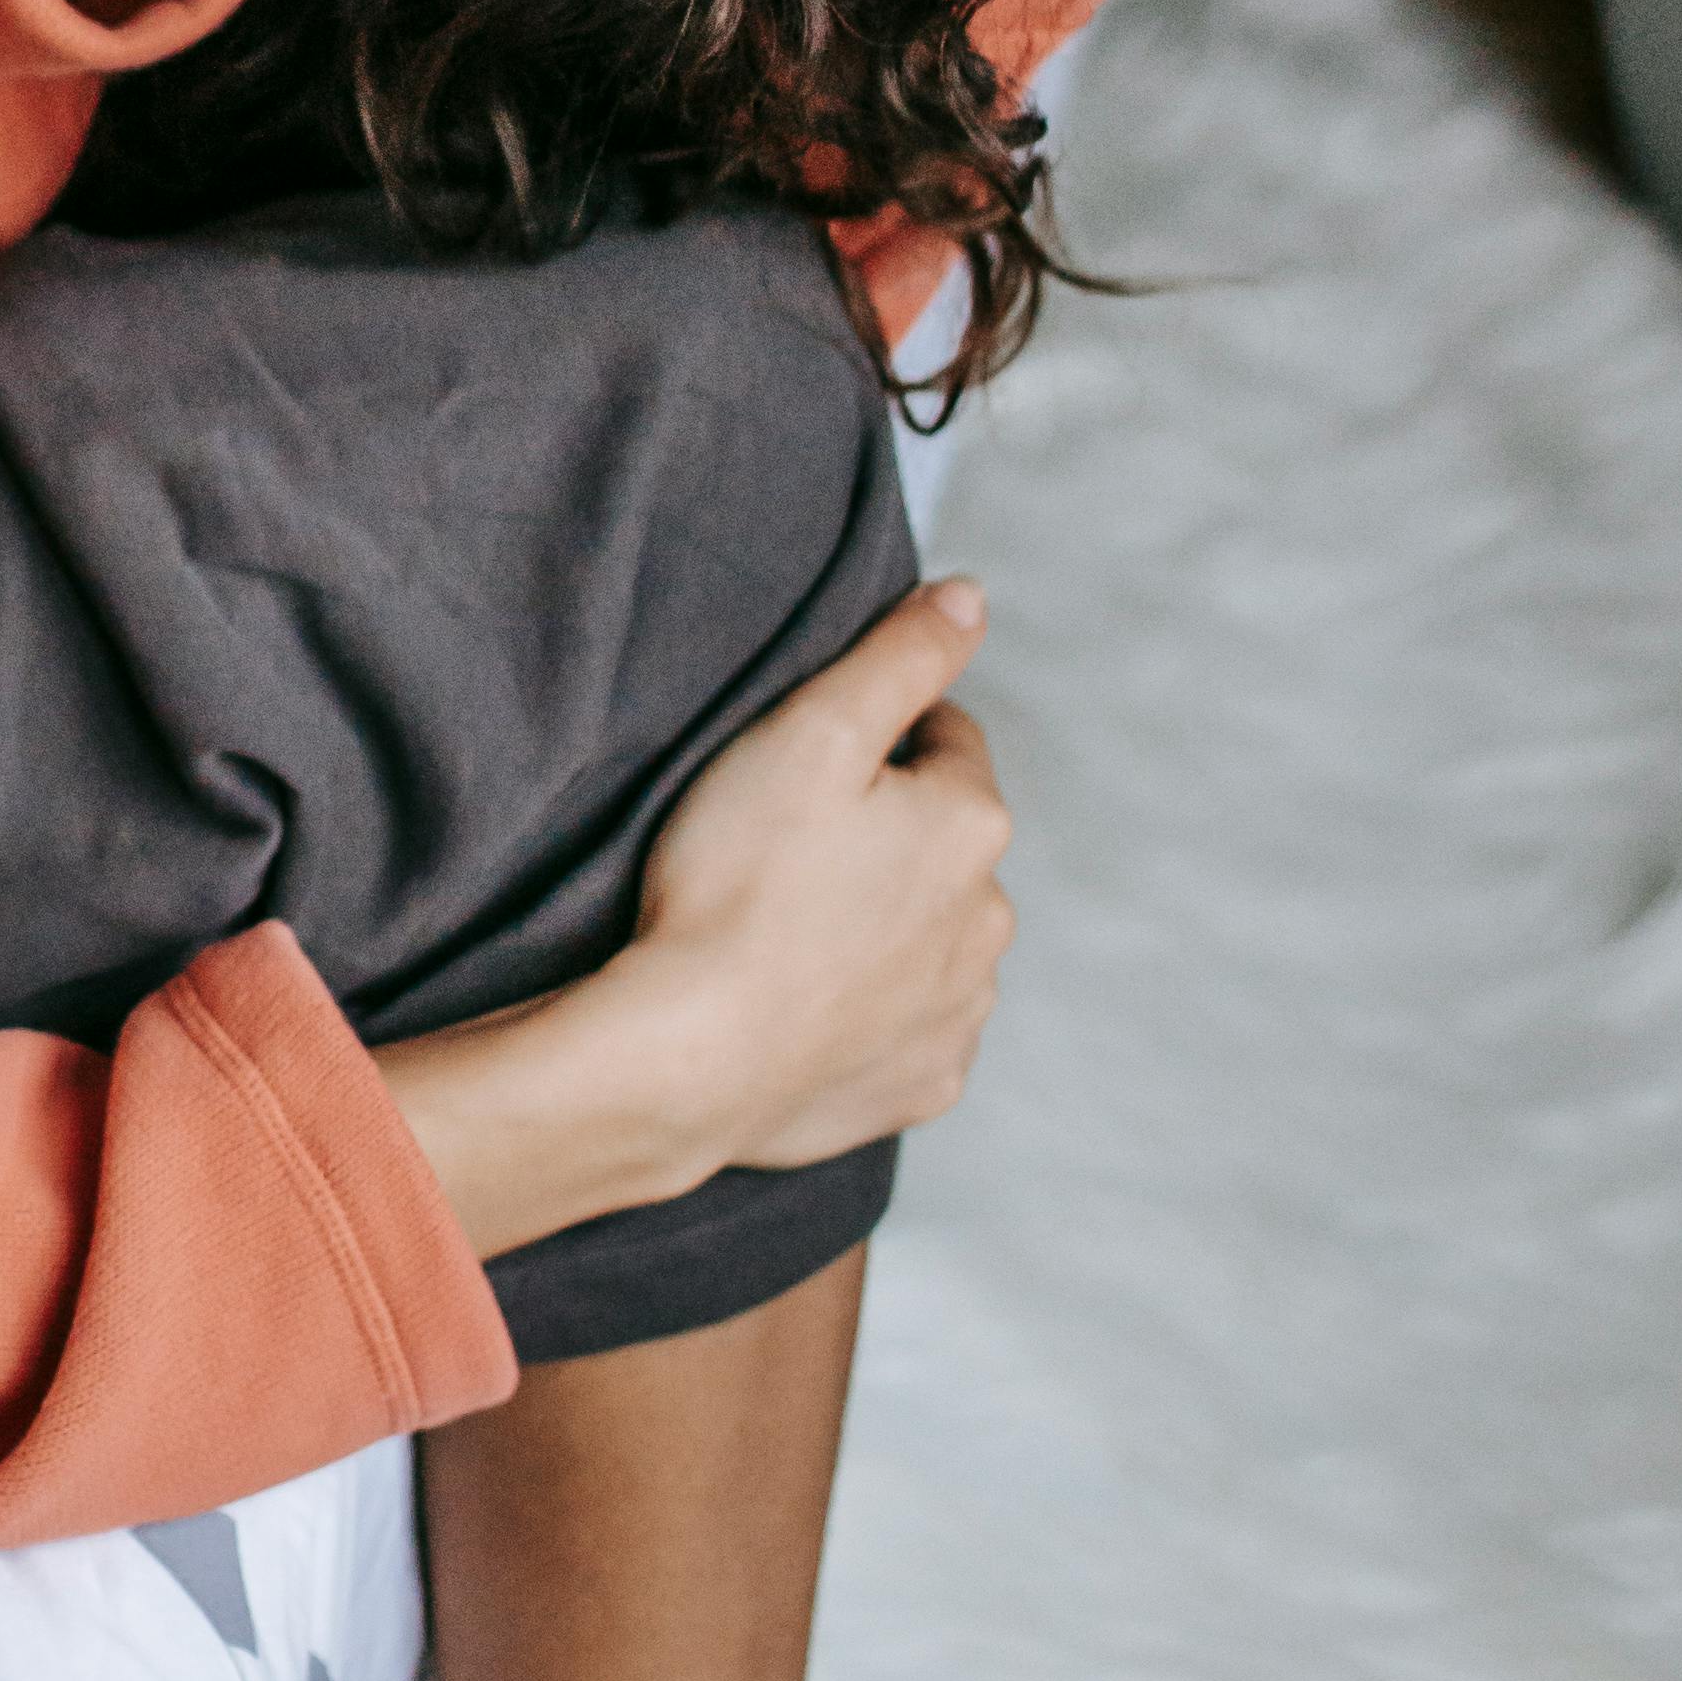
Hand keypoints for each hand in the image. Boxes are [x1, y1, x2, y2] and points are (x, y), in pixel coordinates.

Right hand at [621, 574, 1014, 1173]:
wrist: (691, 1057)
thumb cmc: (736, 881)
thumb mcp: (811, 731)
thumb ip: (901, 655)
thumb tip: (971, 596)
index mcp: (970, 822)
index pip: (945, 741)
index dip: (877, 737)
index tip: (807, 761)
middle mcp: (989, 920)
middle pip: (942, 846)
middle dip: (886, 837)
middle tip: (784, 847)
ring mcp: (960, 1012)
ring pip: (931, 939)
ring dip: (883, 926)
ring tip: (787, 930)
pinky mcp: (923, 1085)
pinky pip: (908, 1030)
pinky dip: (870, 1014)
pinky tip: (803, 1004)